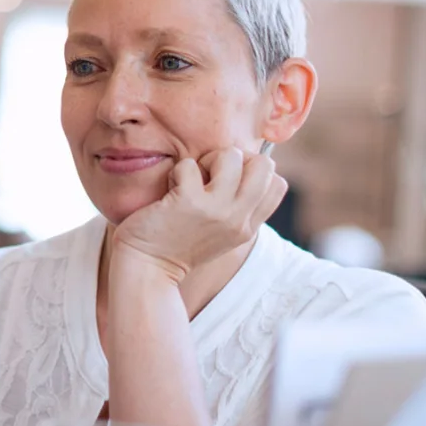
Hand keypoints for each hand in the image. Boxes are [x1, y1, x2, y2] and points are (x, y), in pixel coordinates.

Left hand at [110, 147, 287, 284]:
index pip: (277, 184)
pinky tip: (170, 191)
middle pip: (264, 165)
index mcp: (247, 228)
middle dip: (236, 158)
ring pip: (231, 155)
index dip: (254, 171)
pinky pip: (190, 165)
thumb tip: (244, 166)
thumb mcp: (220, 233)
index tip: (229, 180)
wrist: (147, 269)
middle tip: (211, 175)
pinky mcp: (189, 202)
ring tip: (190, 180)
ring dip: (207, 160)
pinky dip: (177, 171)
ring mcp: (216, 211)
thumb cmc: (177, 244)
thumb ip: (237, 208)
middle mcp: (238, 219)